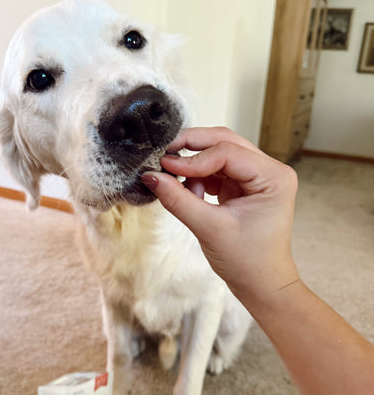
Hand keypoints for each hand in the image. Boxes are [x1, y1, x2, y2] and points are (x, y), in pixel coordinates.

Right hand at [142, 127, 298, 302]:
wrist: (261, 283)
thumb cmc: (247, 261)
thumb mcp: (209, 228)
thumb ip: (178, 199)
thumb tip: (151, 176)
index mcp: (274, 177)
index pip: (228, 152)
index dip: (194, 159)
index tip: (165, 166)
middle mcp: (270, 170)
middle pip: (225, 142)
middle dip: (193, 146)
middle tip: (164, 154)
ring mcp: (258, 176)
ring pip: (220, 152)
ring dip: (195, 164)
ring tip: (179, 183)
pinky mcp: (245, 184)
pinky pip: (217, 169)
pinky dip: (199, 175)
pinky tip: (191, 192)